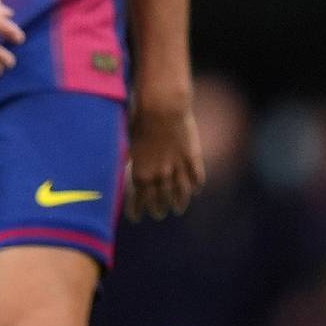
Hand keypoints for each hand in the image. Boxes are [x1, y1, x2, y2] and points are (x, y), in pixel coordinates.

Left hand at [124, 89, 203, 219]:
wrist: (161, 107)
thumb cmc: (139, 121)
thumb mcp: (129, 143)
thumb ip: (132, 161)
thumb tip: (129, 170)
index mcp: (141, 173)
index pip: (138, 200)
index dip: (137, 211)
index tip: (136, 218)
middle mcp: (160, 174)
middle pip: (161, 199)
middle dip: (158, 209)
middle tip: (158, 214)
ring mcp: (178, 166)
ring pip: (181, 192)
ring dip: (179, 202)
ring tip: (178, 209)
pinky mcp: (193, 157)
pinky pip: (197, 177)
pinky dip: (196, 186)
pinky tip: (195, 190)